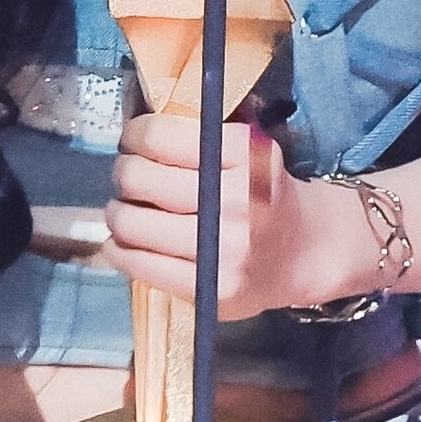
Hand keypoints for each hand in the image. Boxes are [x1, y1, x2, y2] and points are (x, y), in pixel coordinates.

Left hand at [103, 113, 337, 318]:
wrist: (304, 250)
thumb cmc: (263, 192)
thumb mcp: (246, 148)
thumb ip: (199, 137)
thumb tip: (132, 132)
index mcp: (243, 154)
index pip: (159, 137)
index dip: (134, 135)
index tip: (132, 139)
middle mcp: (234, 200)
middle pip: (140, 178)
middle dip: (123, 172)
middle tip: (127, 174)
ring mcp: (222, 249)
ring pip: (133, 224)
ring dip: (116, 213)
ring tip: (123, 209)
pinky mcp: (210, 289)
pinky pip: (140, 267)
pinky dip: (118, 251)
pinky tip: (121, 243)